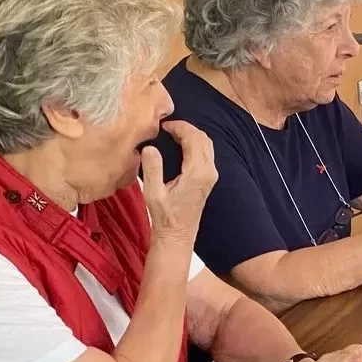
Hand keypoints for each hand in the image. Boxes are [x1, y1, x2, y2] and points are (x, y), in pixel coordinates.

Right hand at [141, 120, 216, 245]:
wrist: (178, 235)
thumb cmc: (165, 216)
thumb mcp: (153, 192)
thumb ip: (152, 168)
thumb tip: (150, 147)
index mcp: (197, 172)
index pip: (194, 138)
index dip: (179, 127)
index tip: (163, 125)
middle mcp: (209, 171)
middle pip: (204, 138)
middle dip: (187, 128)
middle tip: (168, 127)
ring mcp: (212, 176)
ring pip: (207, 145)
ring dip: (192, 135)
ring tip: (172, 133)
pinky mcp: (209, 179)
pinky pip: (207, 154)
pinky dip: (195, 144)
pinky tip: (180, 145)